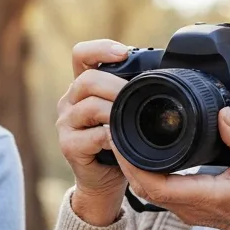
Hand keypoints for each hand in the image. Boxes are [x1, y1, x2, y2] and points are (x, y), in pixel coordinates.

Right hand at [57, 40, 132, 226]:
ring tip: (132, 118)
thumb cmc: (119, 142)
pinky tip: (123, 140)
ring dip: (116, 110)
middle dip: (116, 86)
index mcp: (83, 86)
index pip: (81, 54)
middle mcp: (70, 101)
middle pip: (87, 80)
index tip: (124, 53)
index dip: (100, 49)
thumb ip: (131, 92)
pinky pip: (92, 135)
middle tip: (137, 94)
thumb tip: (162, 72)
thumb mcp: (125, 111)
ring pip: (89, 106)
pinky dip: (112, 137)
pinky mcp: (69, 145)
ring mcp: (66, 123)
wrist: (105, 180)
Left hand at [114, 108, 229, 229]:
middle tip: (118, 130)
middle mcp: (187, 205)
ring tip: (128, 137)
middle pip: (141, 186)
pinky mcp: (189, 206)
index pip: (152, 184)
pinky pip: (158, 190)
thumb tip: (224, 114)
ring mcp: (186, 209)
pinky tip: (149, 153)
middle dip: (125, 160)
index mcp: (201, 196)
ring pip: (147, 189)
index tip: (121, 138)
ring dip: (134, 166)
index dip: (131, 163)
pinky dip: (147, 172)